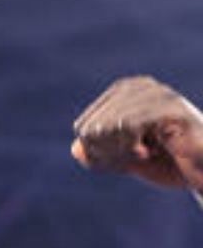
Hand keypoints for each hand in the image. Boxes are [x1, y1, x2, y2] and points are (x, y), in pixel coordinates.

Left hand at [72, 76, 202, 192]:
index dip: (94, 152)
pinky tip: (148, 154)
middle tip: (133, 159)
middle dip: (105, 154)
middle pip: (91, 128)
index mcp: (125, 92)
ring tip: (143, 156)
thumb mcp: (125, 159)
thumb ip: (98, 155)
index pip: (84, 126)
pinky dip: (130, 150)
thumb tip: (76, 148)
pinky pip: (128, 126)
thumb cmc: (169, 161)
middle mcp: (141, 86)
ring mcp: (159, 94)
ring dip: (119, 154)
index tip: (121, 159)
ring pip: (107, 127)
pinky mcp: (171, 108)